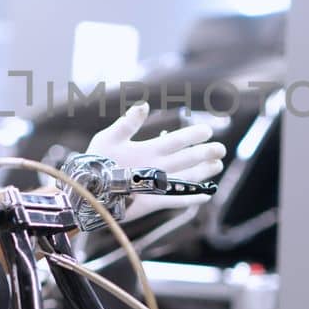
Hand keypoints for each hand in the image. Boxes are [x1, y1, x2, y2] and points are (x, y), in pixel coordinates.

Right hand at [85, 102, 225, 220]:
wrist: (86, 196)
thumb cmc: (96, 163)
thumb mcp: (107, 138)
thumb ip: (127, 122)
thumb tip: (144, 104)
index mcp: (146, 151)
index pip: (176, 140)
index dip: (193, 135)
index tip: (207, 130)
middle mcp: (156, 169)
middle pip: (187, 160)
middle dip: (206, 153)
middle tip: (222, 149)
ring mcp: (156, 187)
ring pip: (186, 179)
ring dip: (204, 173)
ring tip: (218, 166)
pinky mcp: (153, 203)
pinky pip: (177, 201)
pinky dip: (193, 198)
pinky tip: (206, 195)